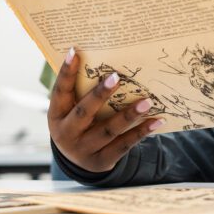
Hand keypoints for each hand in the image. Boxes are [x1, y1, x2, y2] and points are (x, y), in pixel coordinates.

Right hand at [49, 48, 164, 172]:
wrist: (78, 162)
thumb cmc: (78, 123)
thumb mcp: (71, 110)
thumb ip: (81, 91)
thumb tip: (106, 59)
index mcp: (56, 116)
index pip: (60, 91)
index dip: (66, 72)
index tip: (75, 51)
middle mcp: (66, 134)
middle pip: (84, 112)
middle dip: (100, 95)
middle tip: (117, 77)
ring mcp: (83, 150)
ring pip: (108, 130)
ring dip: (129, 115)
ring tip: (147, 101)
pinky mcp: (101, 161)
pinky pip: (124, 145)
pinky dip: (141, 132)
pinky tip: (157, 120)